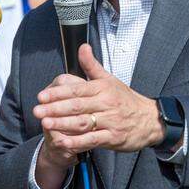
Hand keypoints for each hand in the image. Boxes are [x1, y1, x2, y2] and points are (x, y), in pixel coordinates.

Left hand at [33, 44, 164, 154]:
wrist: (151, 120)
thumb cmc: (127, 100)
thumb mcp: (110, 80)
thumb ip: (92, 66)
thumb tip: (82, 47)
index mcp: (103, 89)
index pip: (77, 89)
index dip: (58, 93)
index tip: (42, 96)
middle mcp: (107, 104)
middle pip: (78, 106)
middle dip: (56, 108)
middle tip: (37, 110)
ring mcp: (111, 121)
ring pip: (83, 122)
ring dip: (63, 124)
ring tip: (45, 124)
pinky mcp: (113, 137)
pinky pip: (93, 140)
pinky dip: (77, 141)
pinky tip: (63, 141)